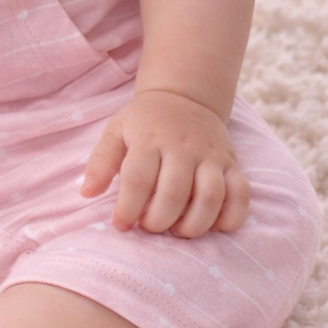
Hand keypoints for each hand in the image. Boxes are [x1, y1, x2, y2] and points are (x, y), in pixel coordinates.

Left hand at [79, 89, 249, 237]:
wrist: (185, 97)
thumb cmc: (145, 122)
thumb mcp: (115, 131)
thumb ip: (100, 161)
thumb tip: (86, 193)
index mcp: (149, 138)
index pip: (138, 179)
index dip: (128, 209)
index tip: (121, 225)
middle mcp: (183, 146)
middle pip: (174, 193)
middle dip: (159, 221)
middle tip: (149, 227)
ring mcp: (212, 155)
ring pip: (210, 197)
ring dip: (193, 225)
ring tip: (177, 231)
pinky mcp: (233, 164)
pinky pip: (241, 195)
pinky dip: (231, 218)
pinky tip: (212, 226)